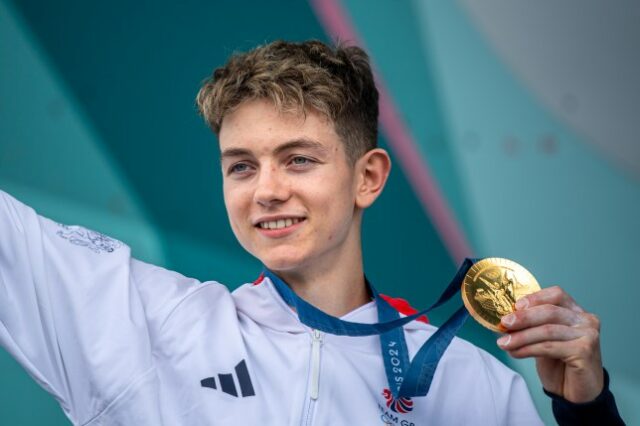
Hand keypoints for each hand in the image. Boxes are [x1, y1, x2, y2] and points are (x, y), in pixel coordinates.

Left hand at [496, 286, 603, 402]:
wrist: (576, 392)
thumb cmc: (560, 363)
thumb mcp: (543, 339)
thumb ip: (532, 326)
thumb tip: (505, 319)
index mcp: (576, 312)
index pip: (556, 294)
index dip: (535, 298)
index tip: (515, 305)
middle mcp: (586, 320)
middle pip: (549, 311)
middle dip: (523, 317)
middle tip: (504, 323)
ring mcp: (588, 335)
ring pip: (547, 330)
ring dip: (521, 337)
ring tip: (504, 343)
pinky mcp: (585, 351)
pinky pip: (549, 347)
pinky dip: (528, 349)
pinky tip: (515, 353)